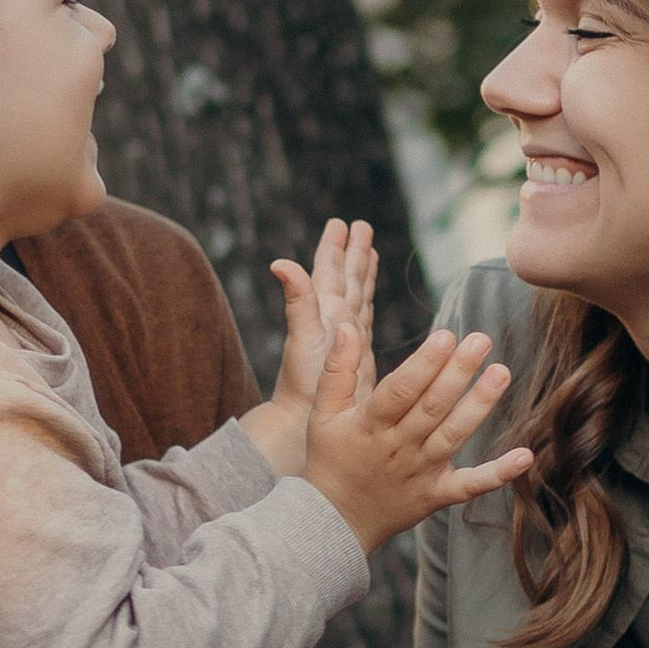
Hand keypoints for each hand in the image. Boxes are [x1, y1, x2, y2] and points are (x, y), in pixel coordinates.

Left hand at [243, 218, 377, 472]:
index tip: (341, 224)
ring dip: (363, 272)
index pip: (329, 271)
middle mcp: (332, 320)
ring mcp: (345, 337)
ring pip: (357, 295)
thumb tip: (279, 262)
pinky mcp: (356, 355)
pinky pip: (365, 318)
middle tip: (361, 226)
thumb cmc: (304, 385)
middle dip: (353, 253)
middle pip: (346, 278)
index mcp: (323, 312)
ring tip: (369, 249)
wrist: (305, 423)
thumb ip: (297, 299)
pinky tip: (368, 299)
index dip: (336, 248)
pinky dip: (368, 302)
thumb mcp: (304, 337)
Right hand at [305, 321, 531, 554]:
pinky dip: (499, 473)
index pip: (400, 390)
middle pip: (433, 407)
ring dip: (480, 405)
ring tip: (502, 373)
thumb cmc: (330, 459)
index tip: (446, 336)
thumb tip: (346, 328)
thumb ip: (336, 371)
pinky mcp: (437, 495)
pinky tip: (526, 456)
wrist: (333, 522)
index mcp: (370, 426)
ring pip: (454, 435)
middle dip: (458, 372)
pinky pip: (471, 485)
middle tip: (482, 340)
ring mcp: (421, 473)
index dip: (424, 364)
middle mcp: (399, 448)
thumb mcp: (322, 415)